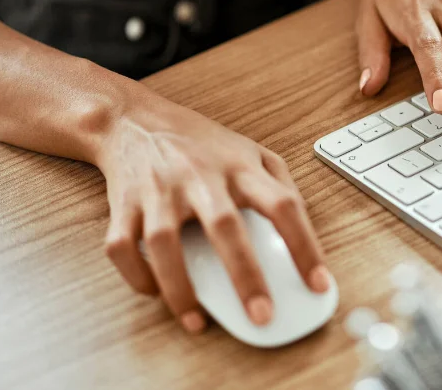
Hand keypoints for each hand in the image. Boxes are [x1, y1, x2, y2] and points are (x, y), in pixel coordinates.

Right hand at [96, 95, 328, 333]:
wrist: (133, 119)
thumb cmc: (200, 143)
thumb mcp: (251, 150)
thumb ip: (281, 184)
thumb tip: (303, 229)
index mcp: (240, 167)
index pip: (283, 205)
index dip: (305, 246)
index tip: (318, 284)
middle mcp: (200, 177)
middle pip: (226, 227)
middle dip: (245, 276)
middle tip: (261, 316)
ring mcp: (158, 190)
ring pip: (165, 243)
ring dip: (180, 288)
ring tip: (197, 322)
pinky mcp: (124, 204)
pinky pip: (123, 246)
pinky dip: (136, 275)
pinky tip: (155, 292)